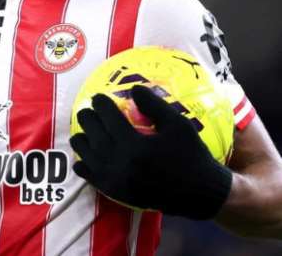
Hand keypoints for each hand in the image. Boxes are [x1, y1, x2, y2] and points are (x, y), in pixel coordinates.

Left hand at [70, 85, 232, 219]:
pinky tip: (80, 161)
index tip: (97, 97)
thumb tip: (134, 88)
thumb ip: (154, 105)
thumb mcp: (178, 125)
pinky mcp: (118, 193)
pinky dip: (84, 168)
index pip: (109, 119)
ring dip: (82, 142)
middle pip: (94, 136)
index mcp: (136, 146)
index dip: (101, 105)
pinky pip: (93, 179)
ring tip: (80, 132)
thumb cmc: (191, 155)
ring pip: (89, 158)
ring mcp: (117, 181)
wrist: (201, 193)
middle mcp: (122, 164)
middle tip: (86, 111)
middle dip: (87, 120)